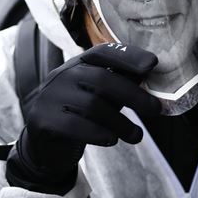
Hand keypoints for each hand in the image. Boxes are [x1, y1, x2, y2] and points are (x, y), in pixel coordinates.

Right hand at [6, 42, 159, 194]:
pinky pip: (74, 125)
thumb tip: (147, 78)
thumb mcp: (98, 96)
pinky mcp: (42, 119)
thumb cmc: (77, 116)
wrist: (43, 144)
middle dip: (133, 95)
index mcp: (77, 65)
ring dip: (121, 122)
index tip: (152, 64)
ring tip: (136, 135)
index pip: (103, 53)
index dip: (128, 56)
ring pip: (92, 105)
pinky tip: (112, 140)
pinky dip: (98, 133)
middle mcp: (62, 75)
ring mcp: (50, 96)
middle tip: (155, 109)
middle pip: (102, 79)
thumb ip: (118, 87)